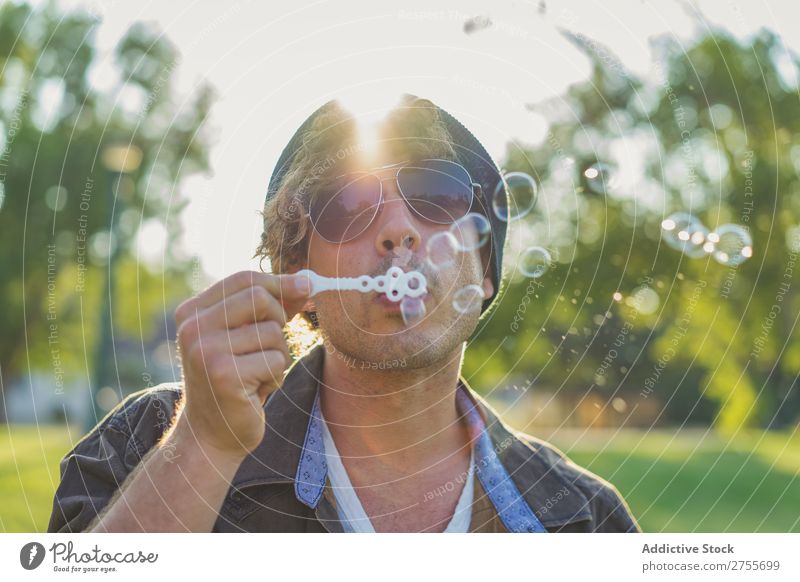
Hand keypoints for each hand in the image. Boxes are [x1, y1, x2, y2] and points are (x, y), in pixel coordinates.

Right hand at [173, 270, 310, 459]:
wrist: (211, 434)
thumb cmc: (234, 381)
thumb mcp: (246, 338)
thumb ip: (269, 308)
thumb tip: (304, 281)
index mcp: (192, 313)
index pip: (243, 280)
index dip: (279, 281)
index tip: (305, 286)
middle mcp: (193, 328)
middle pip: (259, 297)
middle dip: (279, 318)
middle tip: (272, 345)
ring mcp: (206, 350)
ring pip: (272, 332)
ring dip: (277, 356)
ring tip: (257, 375)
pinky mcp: (225, 375)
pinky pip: (275, 360)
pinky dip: (275, 377)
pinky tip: (255, 391)